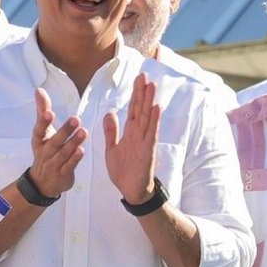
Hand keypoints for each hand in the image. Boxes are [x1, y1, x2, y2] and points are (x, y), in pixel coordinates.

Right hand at [28, 87, 84, 198]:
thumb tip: (39, 90)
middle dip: (64, 131)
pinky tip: (81, 150)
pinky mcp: (62, 175)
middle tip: (76, 119)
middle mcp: (44, 152)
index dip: (43, 122)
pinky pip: (69, 166)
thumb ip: (42, 111)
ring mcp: (53, 165)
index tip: (49, 112)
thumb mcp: (42, 132)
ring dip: (73, 143)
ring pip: (63, 153)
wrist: (41, 183)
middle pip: (54, 141)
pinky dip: (75, 159)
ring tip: (83, 132)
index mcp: (38, 141)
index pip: (39, 130)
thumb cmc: (44, 152)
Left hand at [104, 72, 159, 204]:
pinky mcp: (148, 151)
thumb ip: (111, 132)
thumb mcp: (111, 148)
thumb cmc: (123, 171)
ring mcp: (145, 142)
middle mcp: (139, 134)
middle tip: (145, 75)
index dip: (135, 94)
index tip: (138, 79)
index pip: (133, 109)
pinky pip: (151, 133)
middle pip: (141, 109)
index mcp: (130, 133)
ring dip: (150, 102)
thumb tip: (110, 113)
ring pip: (147, 118)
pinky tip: (156, 108)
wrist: (131, 191)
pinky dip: (154, 121)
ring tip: (152, 86)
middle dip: (142, 92)